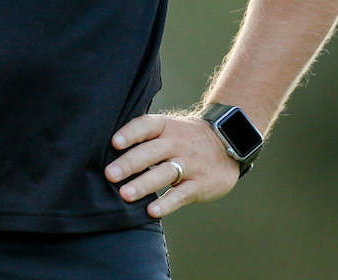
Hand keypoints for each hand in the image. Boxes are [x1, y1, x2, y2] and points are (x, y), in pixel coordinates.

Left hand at [104, 111, 239, 217]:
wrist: (227, 142)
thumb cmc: (186, 137)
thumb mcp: (169, 128)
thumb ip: (145, 136)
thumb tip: (109, 148)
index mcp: (166, 127)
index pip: (146, 126)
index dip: (131, 133)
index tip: (114, 143)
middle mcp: (177, 143)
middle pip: (152, 152)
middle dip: (129, 163)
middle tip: (110, 174)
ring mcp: (190, 164)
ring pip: (164, 173)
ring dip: (144, 184)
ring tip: (125, 194)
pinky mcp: (200, 184)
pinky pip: (181, 194)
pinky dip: (166, 203)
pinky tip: (151, 210)